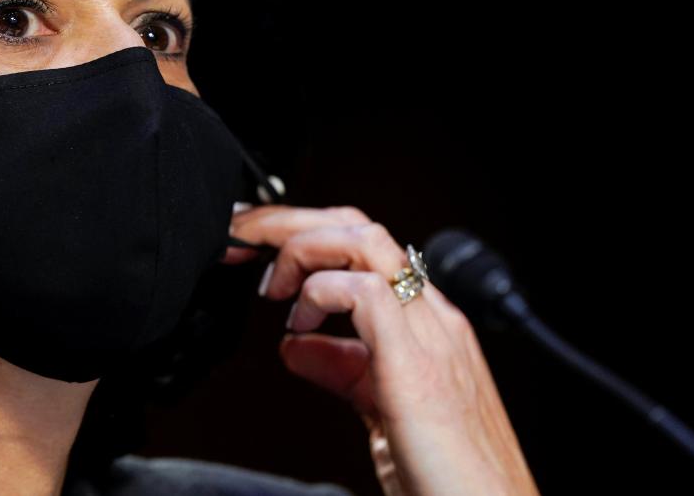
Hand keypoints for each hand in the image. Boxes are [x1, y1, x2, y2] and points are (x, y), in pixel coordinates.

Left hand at [224, 203, 539, 495]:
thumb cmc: (449, 477)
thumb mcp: (381, 410)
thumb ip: (343, 369)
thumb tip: (295, 345)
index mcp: (425, 323)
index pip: (363, 245)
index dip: (303, 235)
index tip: (254, 251)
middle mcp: (432, 318)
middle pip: (357, 226)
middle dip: (290, 222)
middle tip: (243, 242)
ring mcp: (430, 336)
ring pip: (363, 240)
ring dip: (302, 247)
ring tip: (273, 286)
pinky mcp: (417, 366)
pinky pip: (366, 293)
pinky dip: (321, 294)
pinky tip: (300, 323)